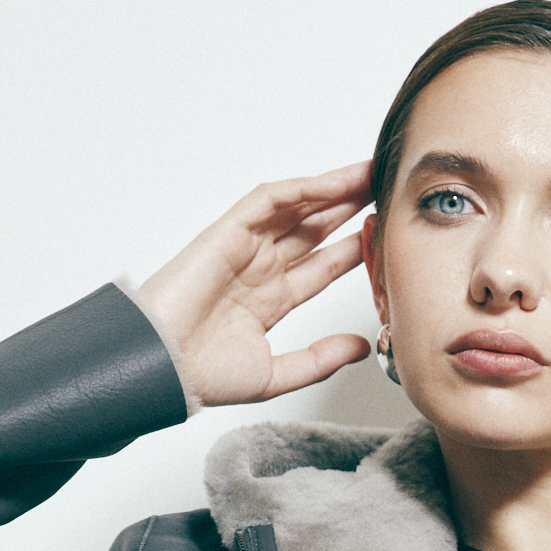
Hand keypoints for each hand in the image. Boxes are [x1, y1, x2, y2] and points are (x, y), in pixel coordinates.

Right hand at [135, 166, 373, 406]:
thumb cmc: (202, 376)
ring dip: (333, 190)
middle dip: (350, 209)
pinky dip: (301, 189)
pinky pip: (268, 201)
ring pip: (296, 209)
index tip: (387, 238)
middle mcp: (259, 269)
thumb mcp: (276, 375)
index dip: (355, 249)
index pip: (322, 266)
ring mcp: (244, 248)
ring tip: (369, 174)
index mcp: (270, 300)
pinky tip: (332, 183)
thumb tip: (360, 347)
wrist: (163, 370)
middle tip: (386, 192)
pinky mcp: (227, 232)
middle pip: (314, 229)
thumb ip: (319, 360)